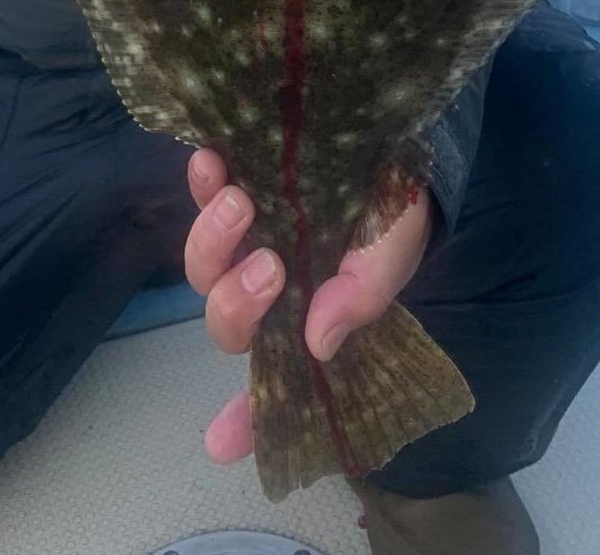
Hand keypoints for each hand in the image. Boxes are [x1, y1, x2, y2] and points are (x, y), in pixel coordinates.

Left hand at [184, 147, 432, 462]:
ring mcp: (245, 241)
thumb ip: (359, 299)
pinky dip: (201, 184)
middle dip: (235, 303)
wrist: (398, 154)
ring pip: (204, 265)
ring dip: (212, 240)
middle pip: (224, 321)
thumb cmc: (392, 225)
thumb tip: (318, 341)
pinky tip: (209, 163)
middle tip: (269, 267)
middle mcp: (266, 291)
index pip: (270, 384)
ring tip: (240, 203)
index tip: (218, 445)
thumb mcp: (386, 262)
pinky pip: (204, 195)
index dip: (243, 421)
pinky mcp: (237, 188)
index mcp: (303, 323)